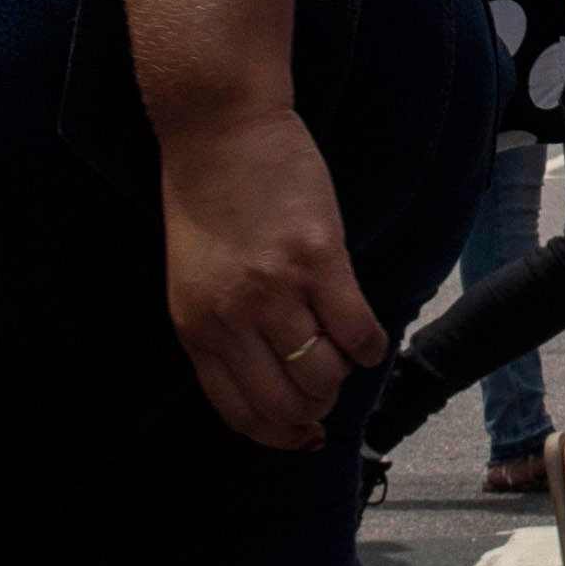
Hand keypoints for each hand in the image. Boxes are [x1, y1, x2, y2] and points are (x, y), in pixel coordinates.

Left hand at [153, 104, 391, 451]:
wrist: (218, 129)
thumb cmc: (207, 200)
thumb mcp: (193, 280)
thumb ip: (222, 331)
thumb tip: (271, 380)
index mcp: (196, 329)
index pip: (240, 411)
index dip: (278, 434)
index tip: (304, 436)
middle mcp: (232, 319)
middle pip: (288, 401)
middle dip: (316, 408)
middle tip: (330, 391)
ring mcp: (277, 290)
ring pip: (325, 373)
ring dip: (343, 375)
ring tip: (347, 354)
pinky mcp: (319, 259)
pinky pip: (358, 330)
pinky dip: (371, 344)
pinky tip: (369, 335)